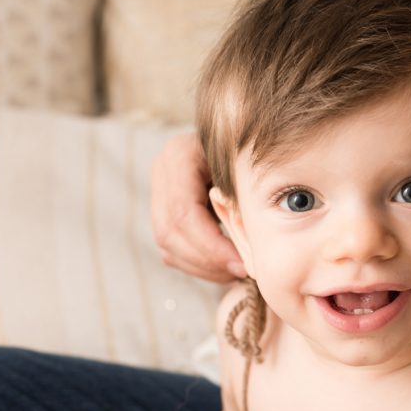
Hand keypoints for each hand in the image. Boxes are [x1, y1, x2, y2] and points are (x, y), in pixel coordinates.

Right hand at [151, 132, 245, 282]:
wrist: (242, 136)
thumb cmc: (252, 150)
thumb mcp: (248, 165)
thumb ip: (244, 196)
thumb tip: (253, 245)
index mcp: (179, 155)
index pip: (184, 213)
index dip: (211, 245)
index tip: (242, 264)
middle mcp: (162, 171)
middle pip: (171, 233)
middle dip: (207, 261)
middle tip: (242, 273)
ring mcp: (158, 190)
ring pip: (168, 245)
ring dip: (203, 268)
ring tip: (238, 274)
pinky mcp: (163, 210)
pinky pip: (172, 249)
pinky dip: (199, 265)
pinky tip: (225, 269)